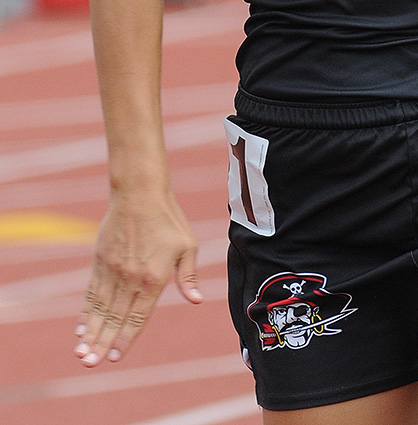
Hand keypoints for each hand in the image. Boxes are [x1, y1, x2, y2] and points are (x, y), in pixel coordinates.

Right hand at [75, 189, 202, 366]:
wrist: (140, 194)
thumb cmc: (169, 220)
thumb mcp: (187, 246)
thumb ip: (189, 276)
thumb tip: (196, 301)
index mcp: (154, 278)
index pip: (138, 316)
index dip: (126, 338)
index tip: (114, 358)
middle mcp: (130, 278)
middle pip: (114, 317)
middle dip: (101, 343)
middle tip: (89, 364)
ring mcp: (113, 270)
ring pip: (99, 308)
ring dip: (89, 332)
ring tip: (81, 353)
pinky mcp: (100, 261)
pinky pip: (91, 292)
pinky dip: (85, 311)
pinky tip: (80, 327)